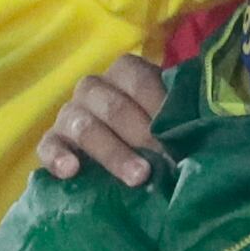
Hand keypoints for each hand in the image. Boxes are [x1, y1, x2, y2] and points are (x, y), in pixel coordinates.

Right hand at [36, 54, 172, 185]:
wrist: (124, 153)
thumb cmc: (156, 132)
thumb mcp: (170, 118)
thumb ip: (181, 117)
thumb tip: (202, 133)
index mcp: (124, 74)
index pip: (137, 78)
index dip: (158, 104)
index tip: (178, 131)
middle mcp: (94, 89)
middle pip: (113, 105)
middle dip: (142, 134)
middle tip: (166, 160)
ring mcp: (70, 114)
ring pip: (84, 126)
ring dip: (113, 152)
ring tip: (138, 176)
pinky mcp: (52, 142)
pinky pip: (48, 146)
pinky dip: (58, 157)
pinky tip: (72, 171)